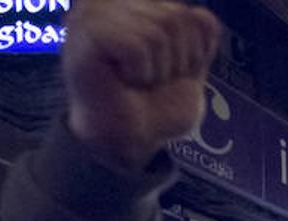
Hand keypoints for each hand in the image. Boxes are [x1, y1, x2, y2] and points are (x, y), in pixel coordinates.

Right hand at [64, 0, 221, 171]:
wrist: (133, 140)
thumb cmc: (156, 105)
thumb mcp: (191, 68)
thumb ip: (201, 37)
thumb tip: (202, 15)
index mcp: (133, 4)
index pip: (187, 14)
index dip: (191, 52)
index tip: (170, 72)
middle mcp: (109, 3)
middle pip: (175, 18)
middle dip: (177, 61)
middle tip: (151, 80)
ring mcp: (93, 16)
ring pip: (158, 32)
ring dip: (158, 70)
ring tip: (137, 81)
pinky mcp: (84, 36)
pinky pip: (137, 46)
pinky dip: (141, 72)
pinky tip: (124, 81)